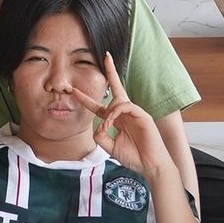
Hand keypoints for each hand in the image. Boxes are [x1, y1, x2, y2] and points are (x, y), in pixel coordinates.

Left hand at [71, 54, 171, 178]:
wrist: (151, 166)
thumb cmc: (134, 157)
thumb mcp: (110, 147)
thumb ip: (100, 136)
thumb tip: (96, 127)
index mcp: (117, 119)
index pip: (99, 106)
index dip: (86, 99)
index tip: (73, 91)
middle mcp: (125, 113)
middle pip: (116, 89)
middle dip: (111, 72)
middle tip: (106, 56)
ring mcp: (135, 113)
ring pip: (117, 102)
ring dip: (108, 114)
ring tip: (106, 127)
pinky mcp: (142, 114)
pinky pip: (125, 106)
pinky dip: (115, 113)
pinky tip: (112, 122)